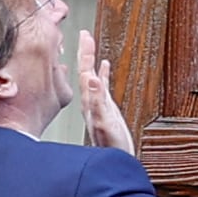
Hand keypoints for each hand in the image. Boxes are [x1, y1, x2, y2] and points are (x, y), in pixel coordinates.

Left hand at [70, 29, 135, 152]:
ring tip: (91, 46)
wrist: (114, 162)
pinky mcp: (104, 109)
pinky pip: (101, 86)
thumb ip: (98, 101)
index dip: (84, 52)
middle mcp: (90, 101)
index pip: (84, 70)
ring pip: (91, 76)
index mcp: (89, 101)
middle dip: (85, 51)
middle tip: (85, 34)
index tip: (84, 34)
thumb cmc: (110, 146)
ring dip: (91, 60)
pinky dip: (101, 74)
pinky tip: (103, 68)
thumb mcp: (105, 122)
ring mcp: (96, 104)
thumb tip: (91, 78)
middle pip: (85, 70)